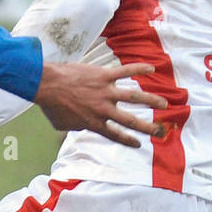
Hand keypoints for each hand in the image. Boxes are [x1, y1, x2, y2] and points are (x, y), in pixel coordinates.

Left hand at [33, 61, 165, 145]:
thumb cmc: (51, 106)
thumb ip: (76, 127)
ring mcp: (106, 92)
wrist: (47, 85)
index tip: (139, 143)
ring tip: (164, 104)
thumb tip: (80, 126)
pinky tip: (152, 67)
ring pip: (134, 97)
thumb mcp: (63, 125)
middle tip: (160, 131)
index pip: (115, 134)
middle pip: (130, 120)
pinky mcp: (104, 75)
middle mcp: (104, 109)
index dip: (128, 140)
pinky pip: (125, 71)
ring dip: (151, 100)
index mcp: (94, 123)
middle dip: (147, 127)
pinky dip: (139, 68)